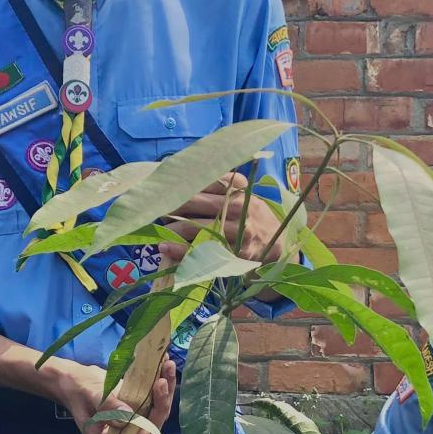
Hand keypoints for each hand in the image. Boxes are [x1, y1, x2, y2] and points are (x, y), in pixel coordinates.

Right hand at [48, 357, 177, 433]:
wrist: (72, 381)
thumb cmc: (77, 389)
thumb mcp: (90, 395)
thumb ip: (107, 406)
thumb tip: (128, 415)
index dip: (151, 419)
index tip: (158, 394)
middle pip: (151, 423)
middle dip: (162, 399)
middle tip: (164, 376)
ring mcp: (131, 423)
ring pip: (154, 411)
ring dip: (164, 389)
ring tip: (169, 365)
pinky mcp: (135, 410)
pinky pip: (151, 401)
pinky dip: (158, 384)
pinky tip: (164, 365)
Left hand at [159, 172, 286, 267]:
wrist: (278, 244)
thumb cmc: (250, 216)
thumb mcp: (241, 194)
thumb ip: (217, 185)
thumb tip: (176, 181)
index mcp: (239, 188)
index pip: (204, 179)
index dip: (181, 183)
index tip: (164, 187)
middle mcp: (239, 207)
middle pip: (196, 202)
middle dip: (171, 205)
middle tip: (155, 207)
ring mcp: (238, 232)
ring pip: (196, 227)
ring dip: (172, 228)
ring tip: (159, 228)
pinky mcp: (234, 253)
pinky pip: (201, 251)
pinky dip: (180, 250)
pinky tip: (165, 246)